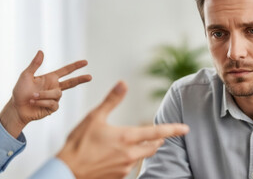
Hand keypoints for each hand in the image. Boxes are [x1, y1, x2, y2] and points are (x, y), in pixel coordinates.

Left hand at [0, 50, 91, 137]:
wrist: (16, 108)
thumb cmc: (20, 91)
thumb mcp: (25, 75)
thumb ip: (35, 64)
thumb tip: (41, 51)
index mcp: (50, 78)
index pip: (66, 71)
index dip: (75, 66)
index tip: (85, 62)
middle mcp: (54, 87)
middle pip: (72, 82)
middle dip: (81, 79)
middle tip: (90, 77)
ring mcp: (54, 98)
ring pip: (57, 94)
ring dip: (44, 95)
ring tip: (32, 97)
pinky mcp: (53, 108)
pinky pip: (54, 103)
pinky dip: (43, 102)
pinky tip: (35, 103)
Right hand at [56, 81, 188, 178]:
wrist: (66, 172)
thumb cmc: (78, 143)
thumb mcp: (94, 117)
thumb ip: (112, 100)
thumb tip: (123, 83)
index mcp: (127, 138)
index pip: (157, 133)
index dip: (174, 130)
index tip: (186, 129)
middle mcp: (130, 154)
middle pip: (153, 147)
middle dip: (157, 140)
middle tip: (157, 136)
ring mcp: (125, 168)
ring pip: (142, 157)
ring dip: (143, 150)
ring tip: (134, 144)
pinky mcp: (118, 177)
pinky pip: (130, 167)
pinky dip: (129, 159)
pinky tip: (117, 156)